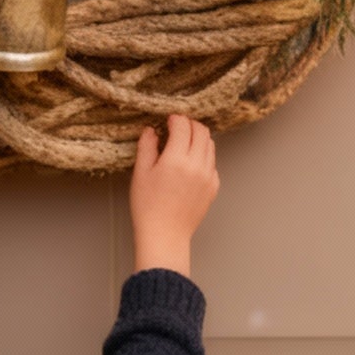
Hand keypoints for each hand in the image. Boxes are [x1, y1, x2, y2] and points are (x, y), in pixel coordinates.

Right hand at [130, 113, 219, 276]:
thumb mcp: (141, 174)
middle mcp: (197, 165)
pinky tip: (190, 162)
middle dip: (190, 124)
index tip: (168, 120)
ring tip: (184, 143)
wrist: (165, 235)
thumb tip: (151, 130)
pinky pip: (212, 163)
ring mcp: (209, 176)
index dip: (175, 119)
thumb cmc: (148, 207)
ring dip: (199, 138)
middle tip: (178, 127)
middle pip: (202, 131)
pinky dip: (203, 155)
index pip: (183, 126)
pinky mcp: (214, 187)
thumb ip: (147, 147)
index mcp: (176, 160)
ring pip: (210, 145)